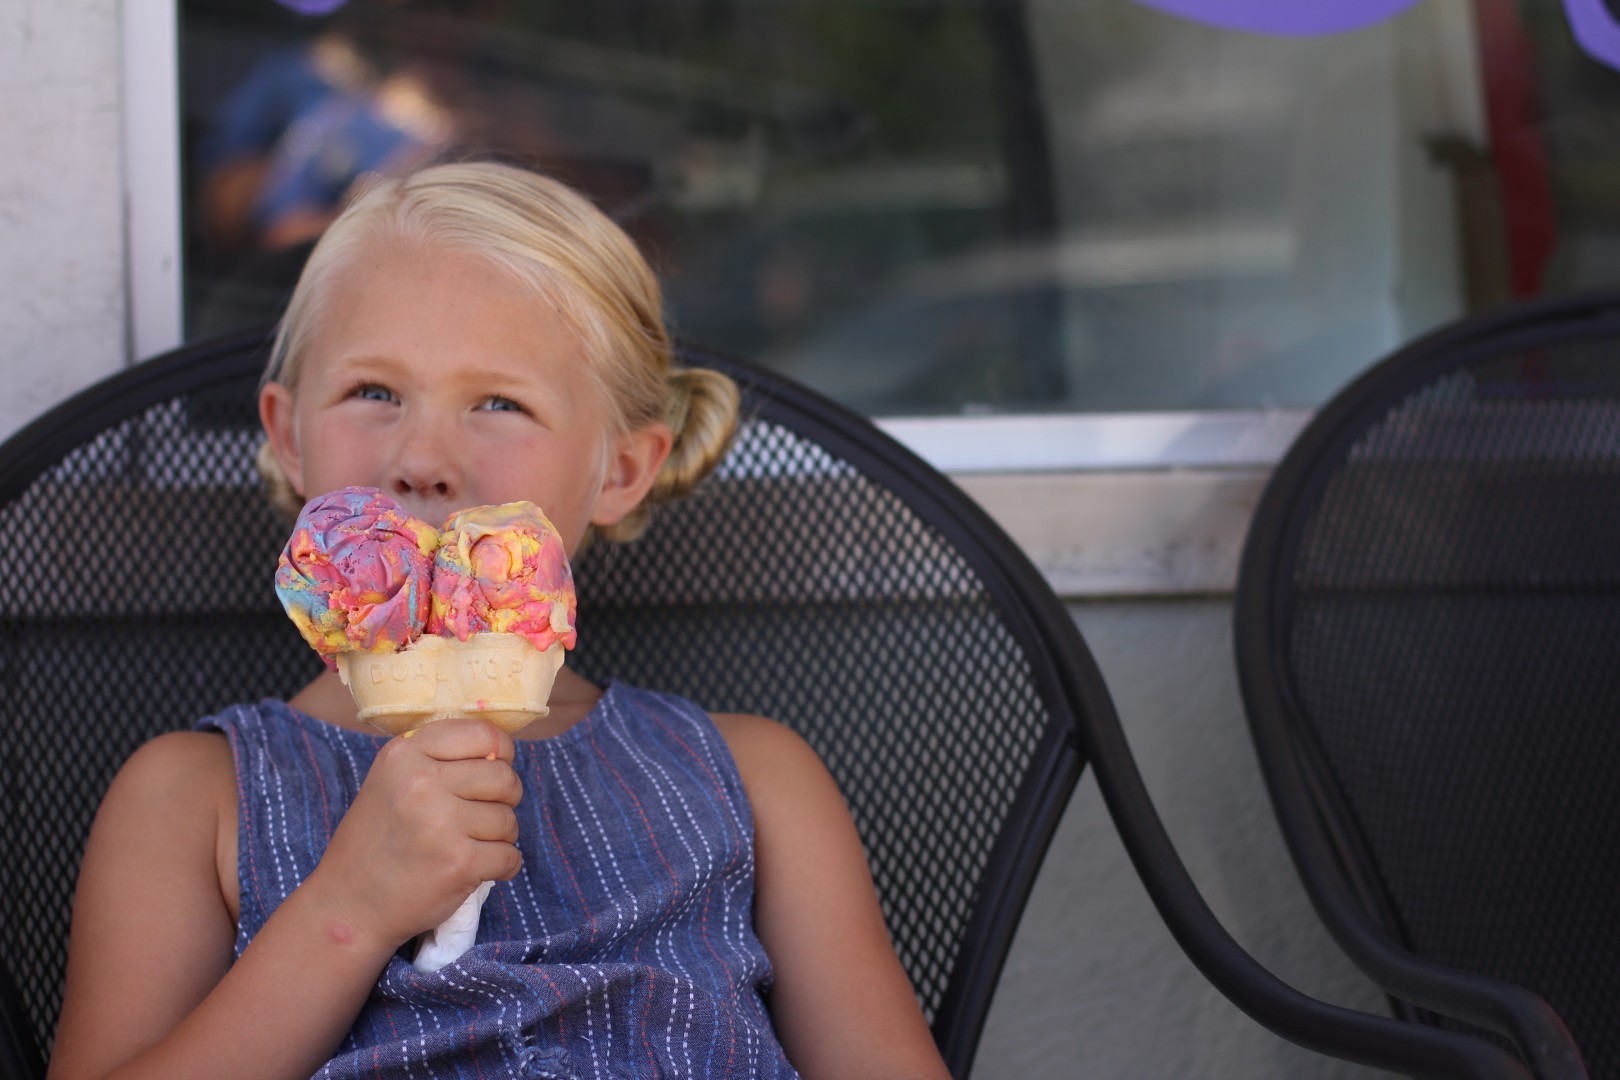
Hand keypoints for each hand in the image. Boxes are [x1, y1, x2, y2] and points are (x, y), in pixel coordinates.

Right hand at [304, 718, 522, 950]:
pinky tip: (477, 869)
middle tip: (484, 815)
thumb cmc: (376, 840)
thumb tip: (500, 753)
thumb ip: (438, 760)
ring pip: (508, 820)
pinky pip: (510, 856)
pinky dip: (503, 866)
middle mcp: (422, 783)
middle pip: (504, 778)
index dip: (501, 753)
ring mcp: (442, 824)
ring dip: (501, 836)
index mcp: (405, 754)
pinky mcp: (459, 864)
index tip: (494, 769)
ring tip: (471, 845)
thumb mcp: (391, 780)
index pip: (483, 735)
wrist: (347, 905)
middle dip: (505, 798)